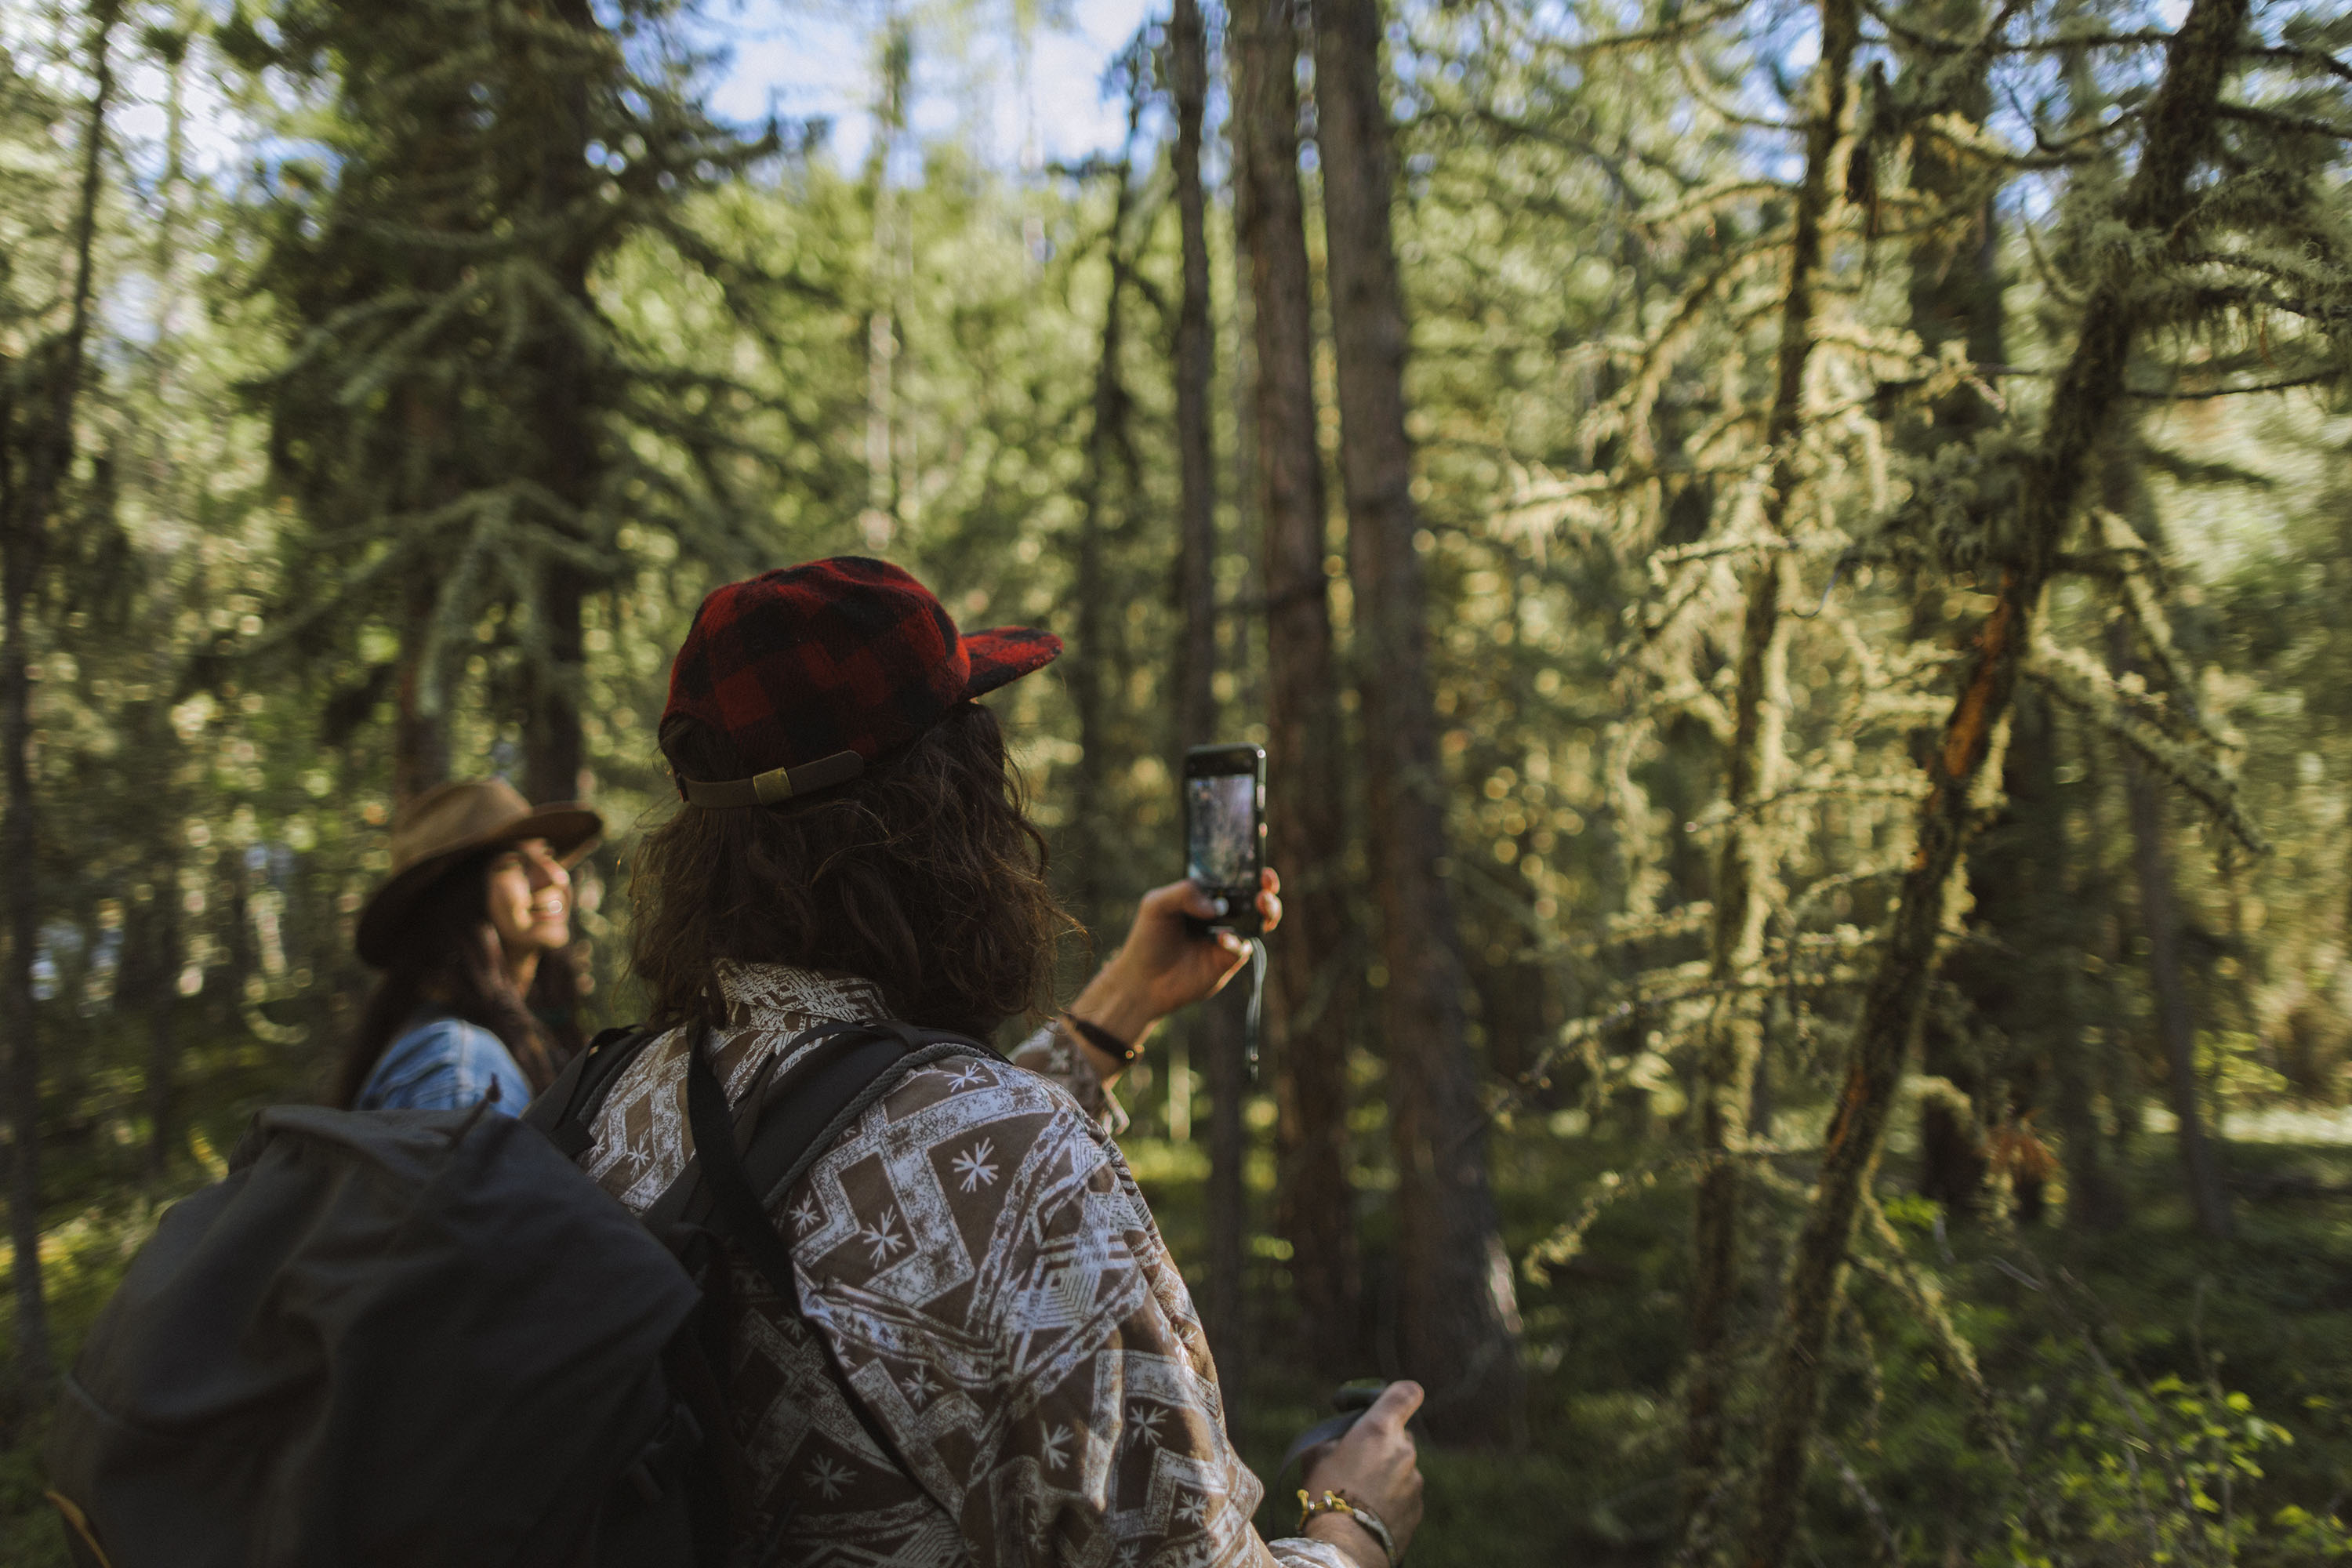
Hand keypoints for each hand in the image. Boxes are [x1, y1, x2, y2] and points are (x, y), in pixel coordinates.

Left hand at [1063, 869, 1281, 1071]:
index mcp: (1205, 896)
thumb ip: (1185, 892)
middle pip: (1254, 897)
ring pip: (1260, 921)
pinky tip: (1220, 939)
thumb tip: (1217, 905)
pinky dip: (1234, 940)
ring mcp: (1228, 937)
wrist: (1143, 981)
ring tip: (1262, 902)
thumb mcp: (1156, 905)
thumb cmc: (1148, 939)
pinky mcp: (1228, 960)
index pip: (1232, 877)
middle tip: (1267, 882)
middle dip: (1266, 887)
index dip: (1249, 868)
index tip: (1259, 863)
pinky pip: (1242, 947)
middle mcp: (1221, 914)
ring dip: (1268, 910)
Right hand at [1300, 1381, 1424, 1567]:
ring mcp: (1414, 1480)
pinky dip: (1393, 1499)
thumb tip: (1341, 1441)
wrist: (1345, 1544)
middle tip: (1358, 1463)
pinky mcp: (1418, 1507)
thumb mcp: (1316, 1454)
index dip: (1400, 1395)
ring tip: (1361, 1495)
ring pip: (1402, 1468)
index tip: (1389, 1403)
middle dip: (1383, 1445)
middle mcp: (1403, 1450)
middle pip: (1400, 1436)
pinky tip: (1370, 1512)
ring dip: (1387, 1475)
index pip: (1406, 1394)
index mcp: (1379, 1429)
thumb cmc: (1325, 1494)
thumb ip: (1336, 1438)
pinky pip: (1406, 1494)